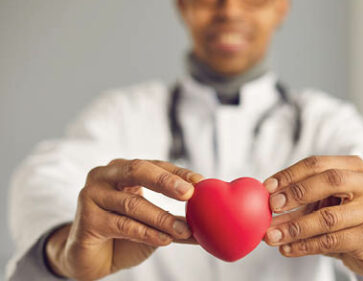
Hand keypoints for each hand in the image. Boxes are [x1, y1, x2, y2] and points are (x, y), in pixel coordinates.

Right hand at [45, 159, 202, 280]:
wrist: (91, 258)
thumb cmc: (123, 234)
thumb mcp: (153, 223)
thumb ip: (176, 219)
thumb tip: (210, 222)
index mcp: (124, 170)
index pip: (155, 165)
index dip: (178, 173)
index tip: (200, 182)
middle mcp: (106, 176)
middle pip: (138, 170)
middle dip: (166, 181)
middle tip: (189, 193)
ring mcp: (92, 195)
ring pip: (133, 203)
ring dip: (162, 217)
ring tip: (184, 229)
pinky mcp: (87, 219)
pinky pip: (122, 225)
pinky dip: (147, 233)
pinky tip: (165, 240)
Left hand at [263, 156, 362, 275]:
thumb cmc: (342, 215)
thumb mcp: (323, 200)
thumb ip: (297, 197)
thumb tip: (262, 202)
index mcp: (353, 166)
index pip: (317, 163)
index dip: (290, 174)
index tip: (266, 187)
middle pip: (330, 181)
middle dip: (296, 193)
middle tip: (272, 207)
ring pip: (328, 217)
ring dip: (294, 228)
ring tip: (271, 235)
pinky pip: (331, 241)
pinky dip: (304, 246)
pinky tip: (287, 248)